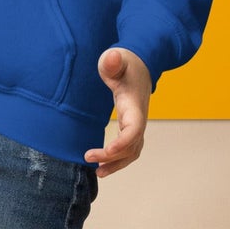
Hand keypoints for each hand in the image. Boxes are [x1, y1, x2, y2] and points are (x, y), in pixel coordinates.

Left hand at [84, 47, 151, 177]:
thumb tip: (112, 56)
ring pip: (133, 151)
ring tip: (98, 172)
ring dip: (117, 163)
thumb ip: (113, 61)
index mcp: (134, 105)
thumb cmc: (127, 63)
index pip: (134, 130)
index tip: (104, 151)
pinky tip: (103, 164)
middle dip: (113, 157)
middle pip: (132, 146)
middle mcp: (139, 117)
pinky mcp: (131, 126)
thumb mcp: (117, 59)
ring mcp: (137, 123)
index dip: (121, 143)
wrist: (140, 64)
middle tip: (89, 157)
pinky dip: (118, 158)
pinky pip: (129, 148)